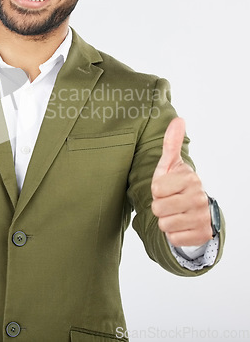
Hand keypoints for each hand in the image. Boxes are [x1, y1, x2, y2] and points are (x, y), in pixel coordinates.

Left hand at [151, 117, 211, 246]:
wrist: (194, 209)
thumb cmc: (176, 185)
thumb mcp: (170, 165)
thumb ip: (171, 143)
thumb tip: (178, 119)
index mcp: (190, 179)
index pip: (156, 189)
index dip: (156, 190)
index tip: (166, 188)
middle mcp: (200, 197)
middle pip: (158, 208)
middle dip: (160, 206)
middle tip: (169, 202)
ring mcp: (202, 217)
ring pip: (165, 225)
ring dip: (166, 221)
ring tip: (174, 212)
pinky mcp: (202, 235)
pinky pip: (174, 238)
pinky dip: (174, 234)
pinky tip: (181, 224)